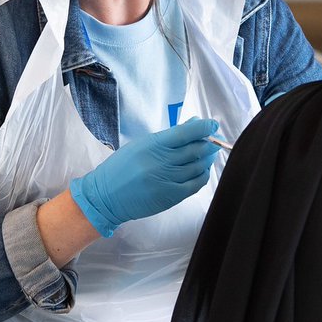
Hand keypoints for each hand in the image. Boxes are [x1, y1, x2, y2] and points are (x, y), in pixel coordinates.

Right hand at [70, 117, 220, 236]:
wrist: (106, 197)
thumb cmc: (122, 168)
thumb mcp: (141, 145)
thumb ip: (169, 137)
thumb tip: (194, 124)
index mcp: (152, 145)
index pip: (185, 133)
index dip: (203, 127)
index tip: (213, 125)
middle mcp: (161, 162)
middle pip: (195, 150)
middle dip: (209, 143)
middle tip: (215, 140)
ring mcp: (167, 180)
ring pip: (198, 166)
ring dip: (208, 159)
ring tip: (209, 154)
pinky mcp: (171, 196)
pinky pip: (196, 184)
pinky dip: (203, 175)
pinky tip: (203, 170)